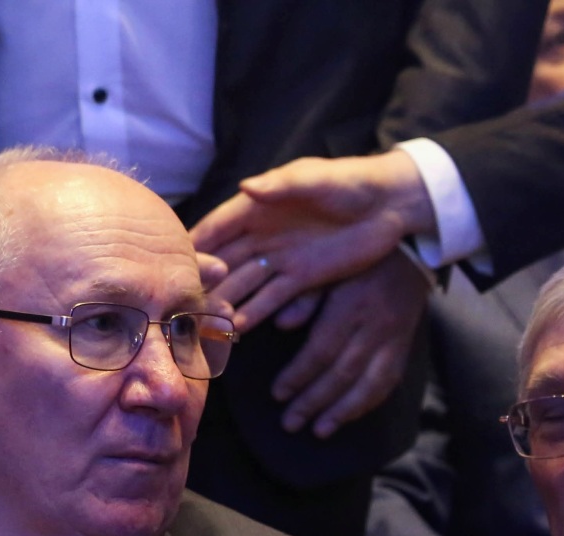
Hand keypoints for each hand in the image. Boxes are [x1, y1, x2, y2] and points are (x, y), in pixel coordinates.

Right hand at [194, 151, 435, 329]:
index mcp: (260, 206)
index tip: (172, 262)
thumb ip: (282, 186)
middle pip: (225, 260)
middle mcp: (264, 234)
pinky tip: (239, 329)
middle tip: (186, 302)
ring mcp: (281, 258)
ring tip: (208, 322)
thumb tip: (247, 186)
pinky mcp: (302, 278)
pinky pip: (273, 299)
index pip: (218, 227)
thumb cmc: (351, 182)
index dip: (196, 244)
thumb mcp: (316, 179)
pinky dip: (255, 313)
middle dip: (206, 281)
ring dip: (226, 302)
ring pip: (245, 283)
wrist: (391, 205)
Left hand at [263, 251, 430, 437]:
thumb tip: (283, 325)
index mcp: (351, 303)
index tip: (278, 393)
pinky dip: (366, 404)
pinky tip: (347, 418)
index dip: (299, 375)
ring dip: (341, 412)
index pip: (322, 348)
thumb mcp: (327, 266)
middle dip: (313, 401)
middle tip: (290, 422)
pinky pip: (388, 382)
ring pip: (368, 384)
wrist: (410, 252)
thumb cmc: (356, 259)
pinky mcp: (403, 347)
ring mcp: (393, 339)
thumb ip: (306, 294)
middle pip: (342, 372)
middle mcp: (375, 325)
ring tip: (317, 431)